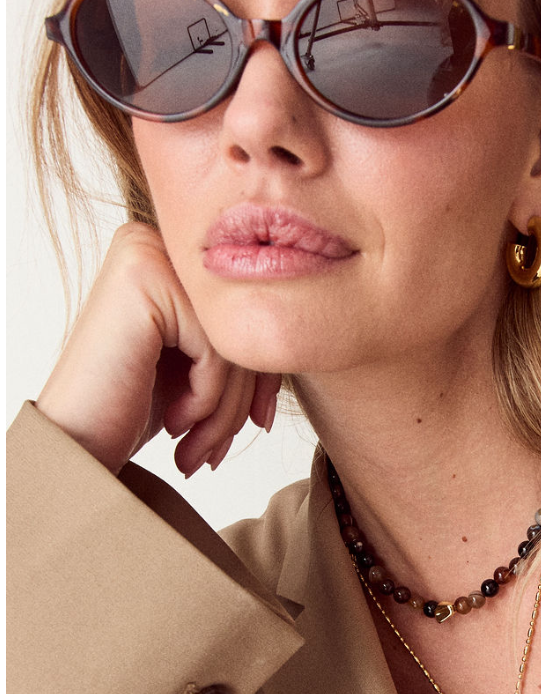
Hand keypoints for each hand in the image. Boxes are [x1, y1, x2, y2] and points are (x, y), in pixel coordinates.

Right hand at [36, 221, 280, 475]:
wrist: (74, 449)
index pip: (251, 310)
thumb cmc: (133, 410)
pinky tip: (174, 420)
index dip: (264, 374)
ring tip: (197, 448)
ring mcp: (148, 253)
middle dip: (242, 399)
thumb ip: (246, 338)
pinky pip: (216, 344)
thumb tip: (312, 339)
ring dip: (225, 409)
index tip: (260, 421)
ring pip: (237, 336)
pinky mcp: (143, 277)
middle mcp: (158, 242)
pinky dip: (205, 396)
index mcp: (175, 258)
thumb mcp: (204, 366)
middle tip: (215, 450)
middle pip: (246, 321)